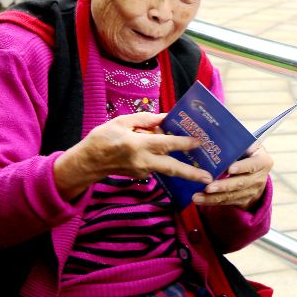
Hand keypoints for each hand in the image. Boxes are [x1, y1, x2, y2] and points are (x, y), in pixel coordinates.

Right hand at [54, 112, 210, 199]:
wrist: (87, 163)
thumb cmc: (102, 139)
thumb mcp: (121, 122)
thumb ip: (145, 120)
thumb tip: (164, 118)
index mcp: (137, 145)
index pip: (166, 144)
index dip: (184, 143)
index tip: (200, 142)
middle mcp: (142, 161)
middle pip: (172, 168)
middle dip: (191, 173)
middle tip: (208, 178)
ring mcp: (142, 171)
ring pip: (167, 170)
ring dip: (183, 169)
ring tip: (201, 168)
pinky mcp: (140, 175)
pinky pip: (158, 167)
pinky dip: (167, 162)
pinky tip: (176, 156)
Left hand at [193, 144, 272, 209]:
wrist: (257, 171)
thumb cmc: (248, 153)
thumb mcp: (250, 145)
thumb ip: (239, 143)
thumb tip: (217, 135)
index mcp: (263, 161)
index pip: (253, 165)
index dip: (242, 167)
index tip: (229, 169)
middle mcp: (259, 178)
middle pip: (241, 183)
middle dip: (223, 186)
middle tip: (208, 187)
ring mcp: (251, 191)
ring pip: (231, 195)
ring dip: (213, 197)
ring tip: (197, 197)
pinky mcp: (242, 200)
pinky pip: (226, 202)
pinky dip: (212, 201)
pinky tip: (199, 200)